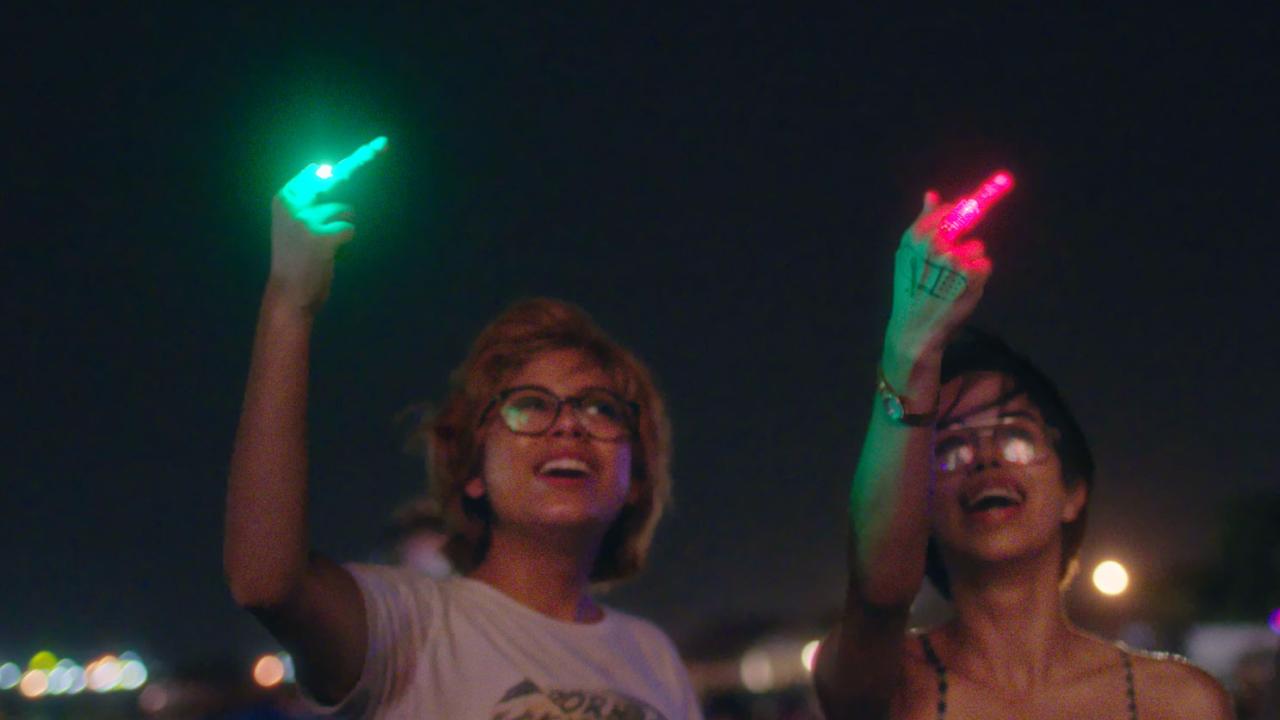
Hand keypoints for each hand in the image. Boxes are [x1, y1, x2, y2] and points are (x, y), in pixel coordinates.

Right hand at [268, 136, 388, 312]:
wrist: (288, 293)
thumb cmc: (296, 257)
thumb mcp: (293, 223)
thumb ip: (309, 198)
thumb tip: (322, 168)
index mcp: (284, 197)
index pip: (318, 170)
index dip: (350, 160)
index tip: (378, 145)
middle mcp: (293, 203)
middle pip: (338, 176)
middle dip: (364, 157)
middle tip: (383, 143)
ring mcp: (306, 219)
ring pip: (347, 210)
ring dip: (343, 227)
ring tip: (326, 245)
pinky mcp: (321, 237)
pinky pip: (349, 229)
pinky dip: (346, 242)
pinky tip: (331, 253)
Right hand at [884, 189, 992, 370]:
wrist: (916, 327)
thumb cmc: (913, 289)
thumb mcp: (908, 254)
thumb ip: (922, 222)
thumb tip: (932, 193)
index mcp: (916, 236)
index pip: (950, 209)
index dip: (962, 209)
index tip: (969, 208)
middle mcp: (936, 244)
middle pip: (969, 221)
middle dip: (966, 235)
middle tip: (956, 258)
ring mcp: (956, 258)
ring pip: (976, 247)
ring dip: (970, 261)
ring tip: (953, 280)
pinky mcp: (973, 274)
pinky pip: (985, 264)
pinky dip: (978, 276)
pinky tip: (963, 288)